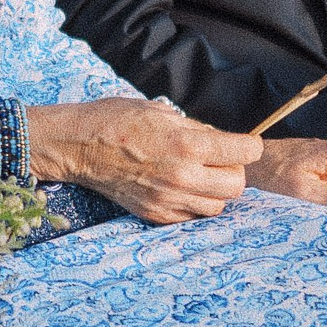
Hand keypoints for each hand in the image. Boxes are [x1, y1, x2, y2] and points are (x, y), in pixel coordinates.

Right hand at [29, 98, 263, 223]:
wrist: (78, 146)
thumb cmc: (116, 121)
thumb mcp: (161, 111)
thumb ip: (195, 128)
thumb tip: (218, 139)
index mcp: (187, 145)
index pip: (245, 152)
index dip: (249, 145)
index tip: (244, 143)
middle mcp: (181, 176)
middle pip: (237, 186)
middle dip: (235, 171)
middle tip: (222, 160)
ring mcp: (168, 199)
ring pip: (216, 206)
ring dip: (215, 191)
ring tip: (200, 175)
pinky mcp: (155, 214)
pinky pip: (190, 216)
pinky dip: (193, 203)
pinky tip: (181, 187)